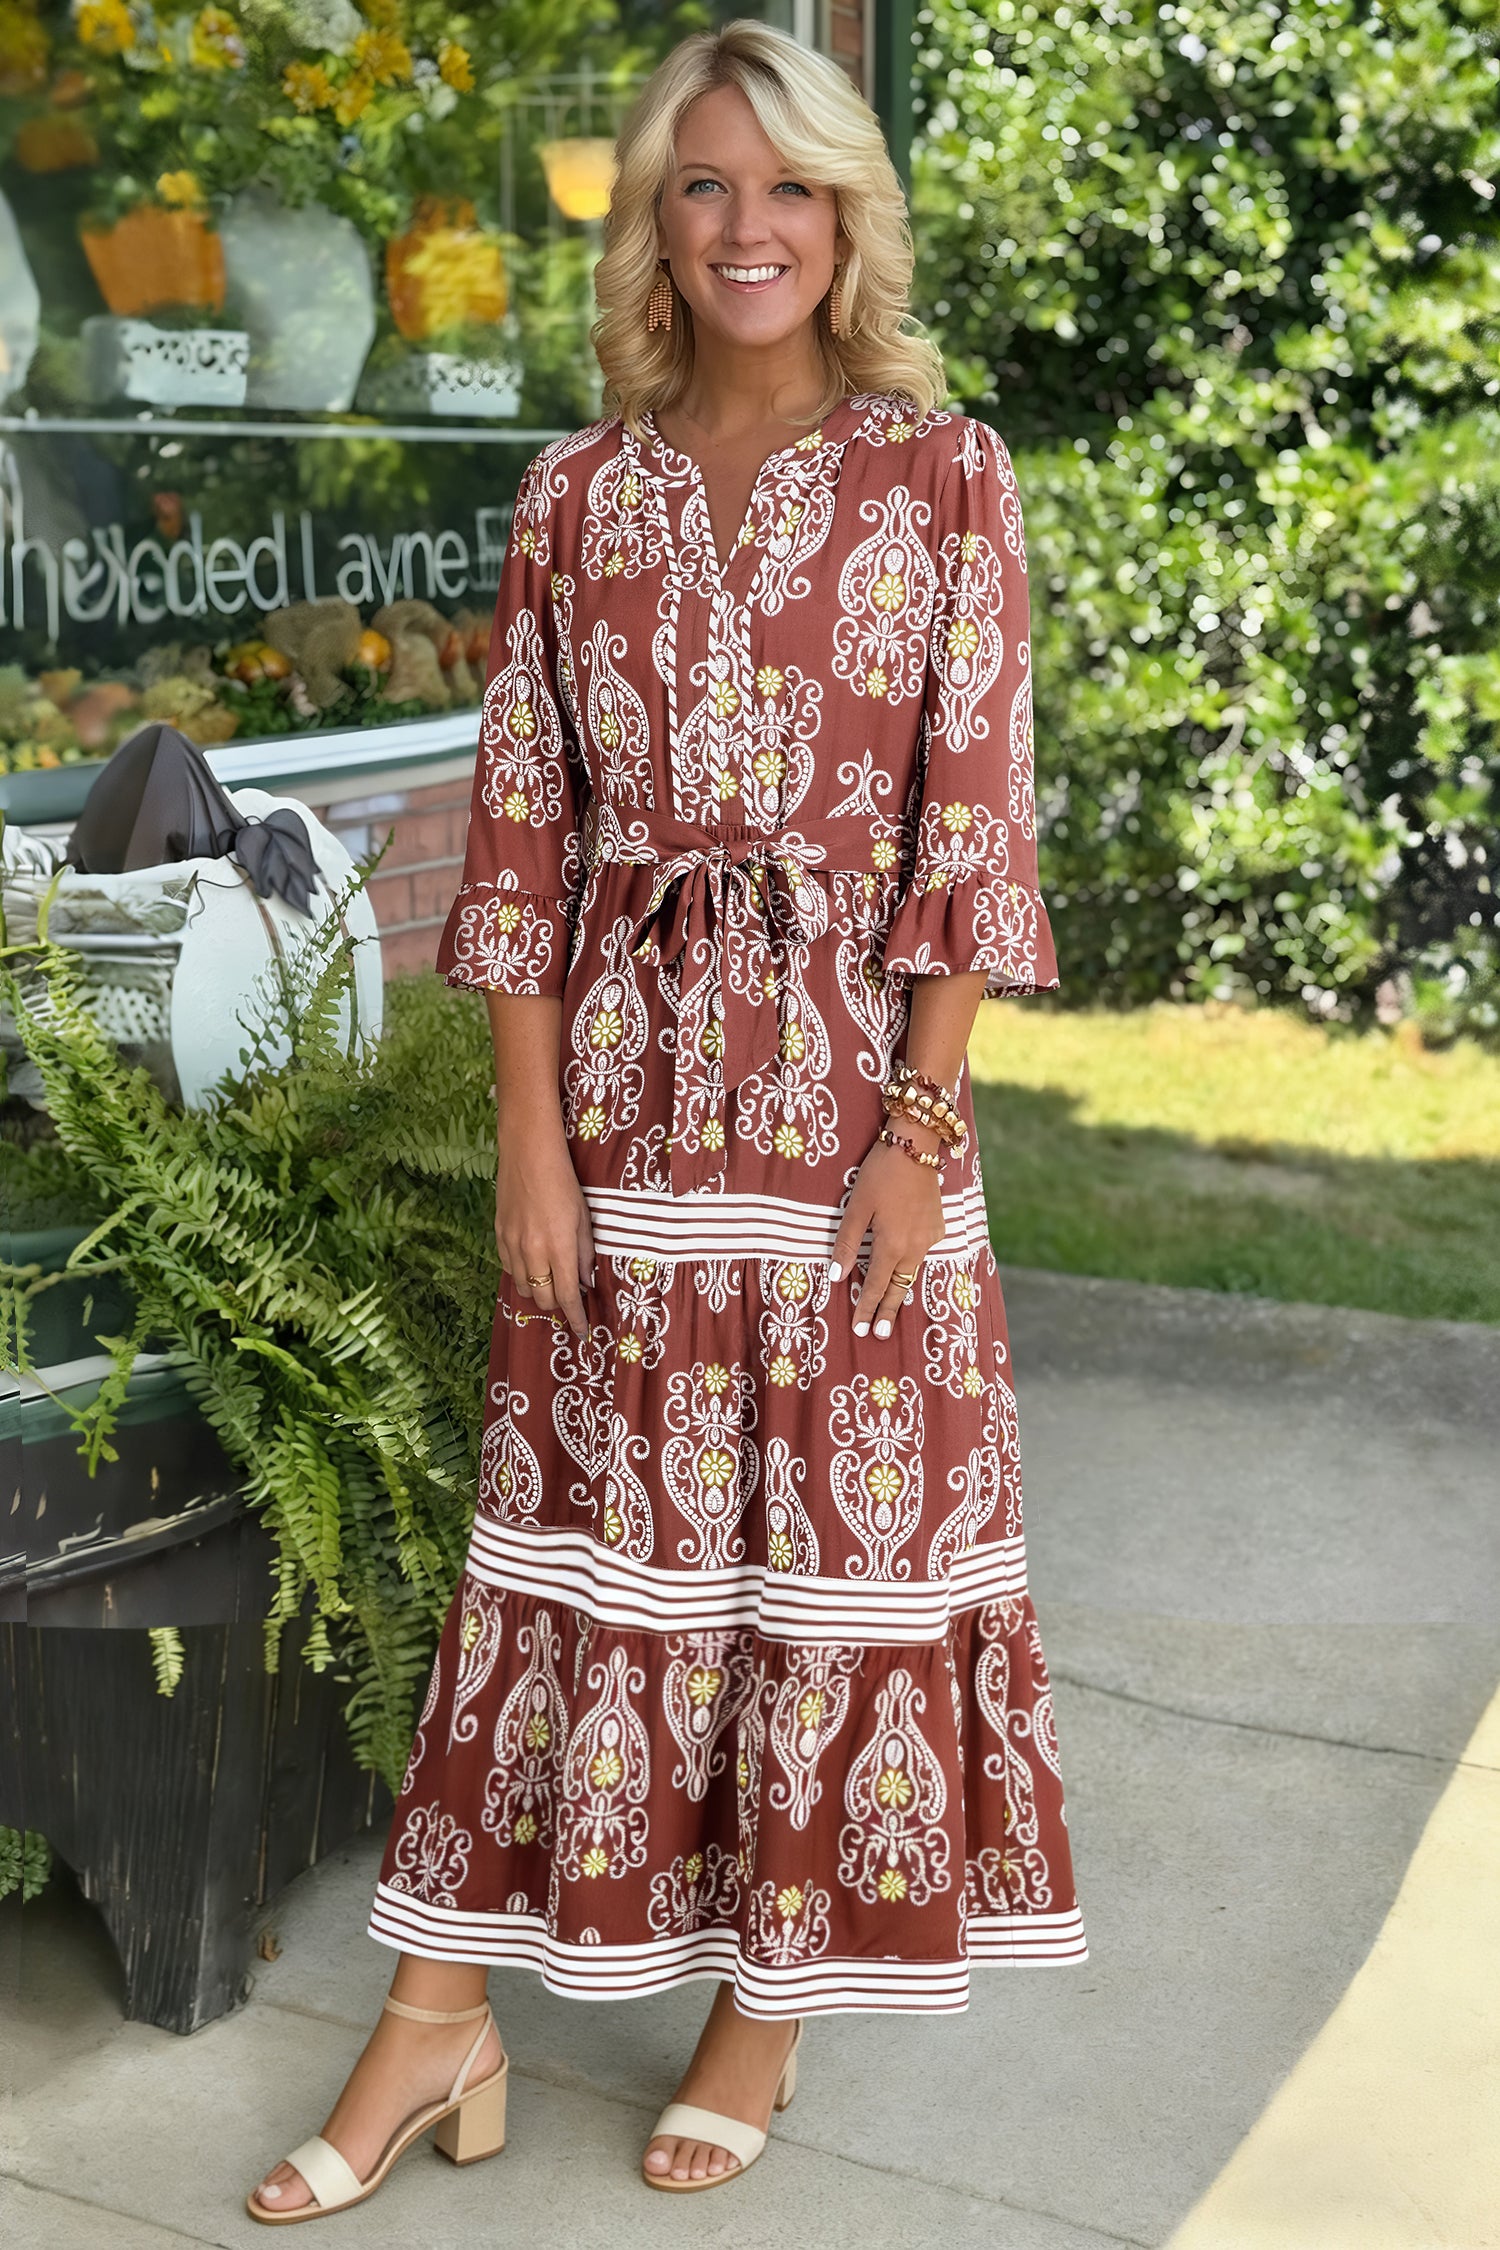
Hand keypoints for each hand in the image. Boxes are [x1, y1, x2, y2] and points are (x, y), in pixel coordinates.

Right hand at [495, 1109, 594, 1338]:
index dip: (576, 1318)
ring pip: (522, 1287)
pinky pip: (508, 1268)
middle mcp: (532, 1251)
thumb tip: (585, 1283)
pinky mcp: (498, 1235)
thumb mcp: (583, 1218)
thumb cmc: (564, 1182)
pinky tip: (532, 1266)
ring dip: (539, 1292)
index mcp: (559, 1248)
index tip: (583, 1331)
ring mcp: (511, 1244)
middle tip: (570, 1298)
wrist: (528, 1153)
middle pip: (543, 1298)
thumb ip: (584, 1254)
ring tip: (551, 1282)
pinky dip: (522, 1274)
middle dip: (558, 1305)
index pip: (568, 1296)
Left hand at [829, 1121, 944, 1337]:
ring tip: (891, 1310)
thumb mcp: (856, 1207)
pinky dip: (911, 1266)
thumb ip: (846, 1243)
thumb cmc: (881, 1174)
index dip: (867, 1308)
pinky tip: (904, 1270)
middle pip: (899, 1288)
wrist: (916, 1146)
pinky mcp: (938, 1227)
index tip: (861, 1328)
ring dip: (900, 1292)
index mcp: (892, 1245)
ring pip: (912, 1272)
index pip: (876, 1286)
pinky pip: (922, 1254)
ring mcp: (930, 1238)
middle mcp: (915, 1247)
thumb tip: (837, 1276)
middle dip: (888, 1311)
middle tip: (880, 1334)